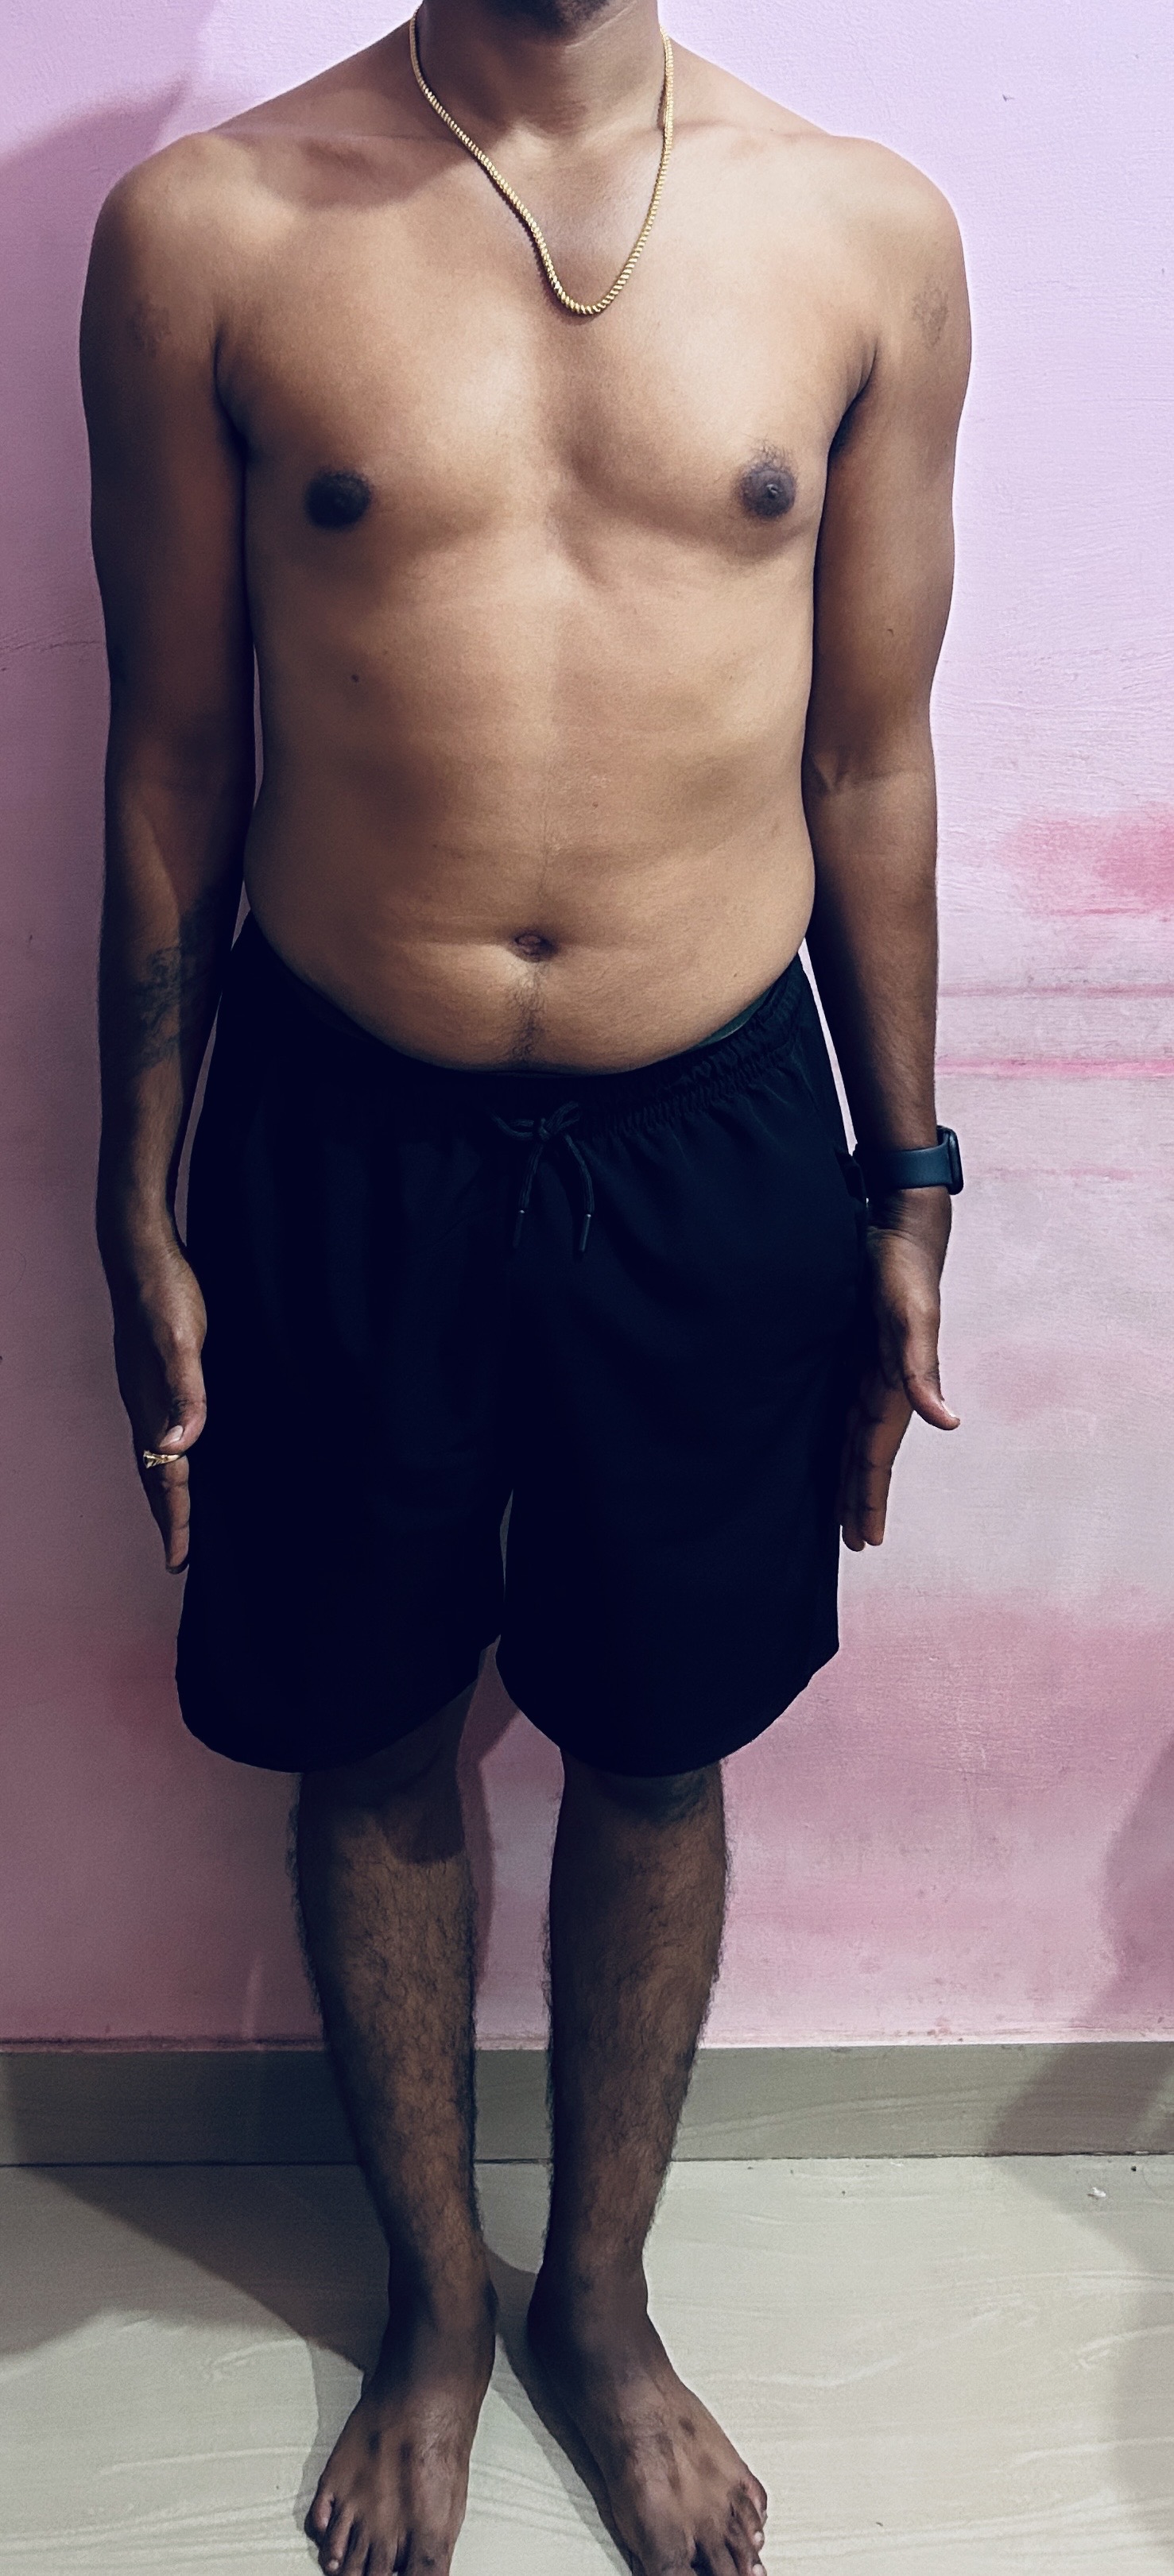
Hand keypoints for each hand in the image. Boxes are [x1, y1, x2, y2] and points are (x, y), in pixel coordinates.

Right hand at [103, 1225, 207, 1571]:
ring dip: (168, 1490)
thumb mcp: (181, 1339)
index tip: (180, 1560)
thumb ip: (184, 1391)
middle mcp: (144, 1404)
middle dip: (168, 1517)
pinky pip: (164, 1428)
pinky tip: (183, 1453)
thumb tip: (179, 1448)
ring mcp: (147, 1390)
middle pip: (156, 1475)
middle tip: (179, 1557)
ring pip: (157, 1455)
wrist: (141, 1251)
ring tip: (179, 1518)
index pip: (166, 1476)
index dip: (175, 1518)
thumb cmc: (166, 1292)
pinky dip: (173, 1455)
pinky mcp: (155, 1374)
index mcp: (149, 1405)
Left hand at [839, 1189, 958, 1551]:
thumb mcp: (913, 1320)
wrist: (899, 1229)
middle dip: (859, 1498)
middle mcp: (883, 1387)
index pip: (877, 1457)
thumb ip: (923, 1371)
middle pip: (866, 1456)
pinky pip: (846, 1406)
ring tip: (842, 1509)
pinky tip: (837, 1442)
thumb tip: (948, 1425)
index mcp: (894, 1389)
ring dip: (851, 1472)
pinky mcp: (857, 1353)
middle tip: (850, 1543)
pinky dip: (842, 1433)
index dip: (869, 1497)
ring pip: (856, 1436)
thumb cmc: (905, 1271)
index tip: (865, 1540)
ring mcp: (870, 1371)